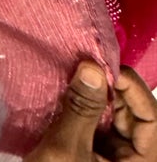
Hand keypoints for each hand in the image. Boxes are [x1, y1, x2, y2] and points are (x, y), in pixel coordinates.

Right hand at [28, 62, 156, 159]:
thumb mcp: (67, 151)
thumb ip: (81, 109)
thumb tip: (92, 66)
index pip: (153, 117)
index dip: (130, 87)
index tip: (99, 63)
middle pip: (135, 117)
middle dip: (109, 91)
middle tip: (79, 67)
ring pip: (116, 123)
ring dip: (95, 101)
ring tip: (70, 80)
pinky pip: (100, 133)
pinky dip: (85, 116)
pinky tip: (66, 101)